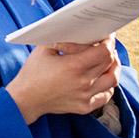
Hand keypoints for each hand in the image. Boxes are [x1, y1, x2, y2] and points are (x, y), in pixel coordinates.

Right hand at [4, 37, 119, 123]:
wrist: (25, 99)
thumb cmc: (33, 72)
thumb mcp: (44, 49)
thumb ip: (62, 38)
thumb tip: (80, 31)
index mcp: (74, 66)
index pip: (104, 52)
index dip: (109, 42)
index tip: (107, 36)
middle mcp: (83, 82)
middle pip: (109, 63)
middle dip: (110, 51)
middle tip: (106, 46)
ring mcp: (85, 96)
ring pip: (112, 80)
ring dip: (113, 68)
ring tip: (108, 62)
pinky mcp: (85, 107)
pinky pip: (106, 96)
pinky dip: (108, 86)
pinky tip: (101, 79)